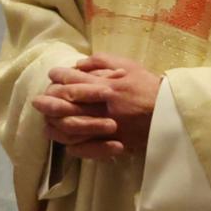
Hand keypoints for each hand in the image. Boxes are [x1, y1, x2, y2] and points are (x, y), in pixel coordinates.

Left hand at [33, 54, 160, 159]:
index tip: (51, 76)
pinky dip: (73, 146)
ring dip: (56, 126)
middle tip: (36, 102)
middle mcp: (105, 107)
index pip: (74, 81)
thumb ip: (103, 61)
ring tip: (46, 124)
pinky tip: (64, 143)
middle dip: (49, 103)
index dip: (59, 78)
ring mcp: (109, 128)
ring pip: (73, 129)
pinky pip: (88, 148)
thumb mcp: (129, 66)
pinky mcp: (115, 144)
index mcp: (108, 86)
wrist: (173, 113)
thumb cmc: (149, 87)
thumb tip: (79, 62)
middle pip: (68, 106)